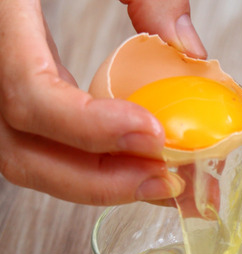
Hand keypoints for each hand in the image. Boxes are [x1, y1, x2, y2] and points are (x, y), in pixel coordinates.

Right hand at [0, 0, 204, 204]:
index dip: (90, 127)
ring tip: (163, 182)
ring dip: (95, 180)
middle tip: (169, 181)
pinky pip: (32, 141)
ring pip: (23, 156)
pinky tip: (134, 161)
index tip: (153, 133)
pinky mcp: (3, 86)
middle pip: (20, 149)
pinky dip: (84, 161)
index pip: (29, 96)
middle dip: (99, 178)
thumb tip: (189, 49)